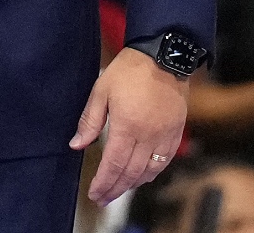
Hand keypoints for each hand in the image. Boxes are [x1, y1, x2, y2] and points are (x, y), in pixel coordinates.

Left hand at [69, 48, 188, 204]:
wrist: (163, 55)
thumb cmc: (129, 70)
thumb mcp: (101, 90)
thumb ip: (90, 120)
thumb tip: (77, 145)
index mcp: (127, 125)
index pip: (113, 164)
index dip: (103, 182)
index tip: (94, 193)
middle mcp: (147, 135)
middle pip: (130, 172)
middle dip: (115, 189)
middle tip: (103, 198)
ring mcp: (164, 135)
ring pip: (149, 170)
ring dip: (133, 184)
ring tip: (119, 190)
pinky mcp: (176, 131)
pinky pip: (164, 160)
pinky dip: (152, 173)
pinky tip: (143, 177)